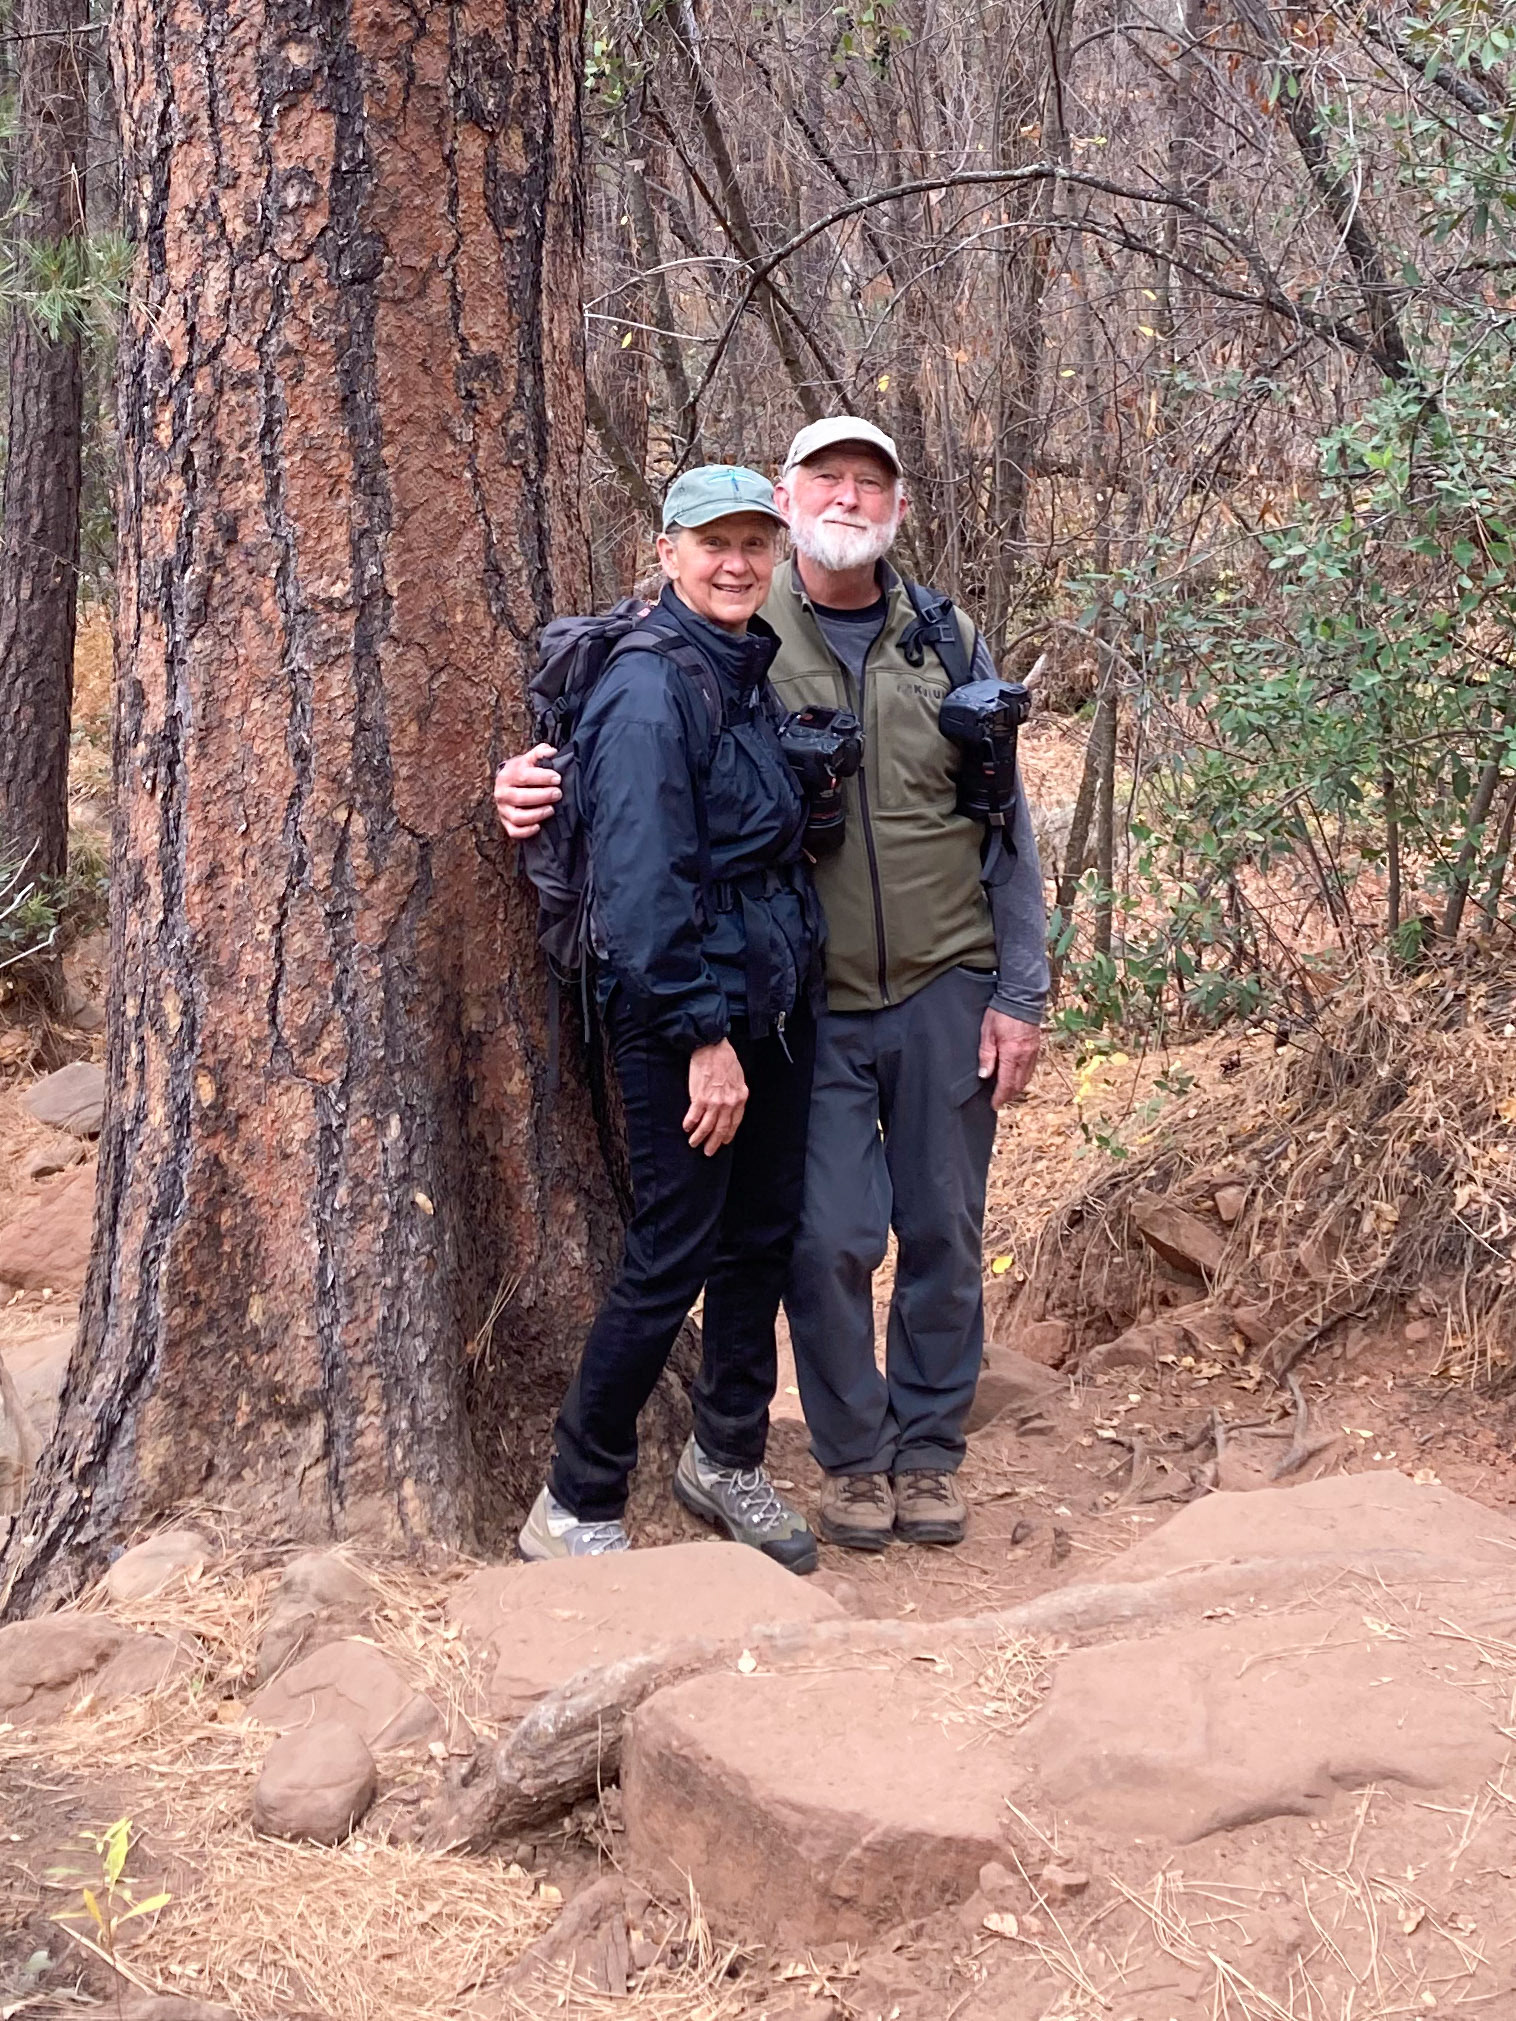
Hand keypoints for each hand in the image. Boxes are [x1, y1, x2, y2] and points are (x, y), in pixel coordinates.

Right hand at [494, 744, 561, 840]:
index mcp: (507, 775)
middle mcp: (502, 793)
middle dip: (542, 796)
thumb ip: (540, 752)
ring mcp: (502, 809)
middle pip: (521, 798)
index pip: (523, 776)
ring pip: (518, 816)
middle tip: (558, 794)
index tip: (558, 778)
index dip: (542, 777)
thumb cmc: (522, 771)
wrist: (508, 783)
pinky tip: (539, 827)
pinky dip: (526, 831)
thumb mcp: (529, 759)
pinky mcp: (505, 822)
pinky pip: (514, 831)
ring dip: (537, 814)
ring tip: (551, 809)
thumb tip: (551, 751)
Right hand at [684, 1039, 747, 1154]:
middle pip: (721, 1128)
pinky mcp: (700, 1098)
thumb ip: (736, 1092)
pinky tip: (686, 1128)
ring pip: (707, 1126)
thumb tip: (733, 1103)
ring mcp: (714, 1102)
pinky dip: (690, 1124)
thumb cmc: (725, 1059)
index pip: (734, 1122)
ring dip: (699, 1137)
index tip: (724, 1142)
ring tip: (694, 1143)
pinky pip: (694, 1116)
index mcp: (740, 1098)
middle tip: (708, 1152)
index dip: (728, 1134)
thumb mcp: (739, 1078)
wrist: (713, 1048)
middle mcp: (728, 1103)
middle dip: (714, 1142)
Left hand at [977, 1009, 1040, 1109]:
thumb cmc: (1001, 1014)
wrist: (1021, 998)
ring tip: (1007, 1092)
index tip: (994, 1105)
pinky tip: (1017, 1077)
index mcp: (1011, 1055)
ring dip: (1017, 1088)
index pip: (1006, 1083)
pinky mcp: (1036, 1047)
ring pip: (1026, 1078)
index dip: (1000, 1097)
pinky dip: (1024, 1077)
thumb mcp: (987, 1033)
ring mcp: (1033, 1052)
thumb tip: (984, 1075)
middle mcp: (1025, 1057)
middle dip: (1009, 1096)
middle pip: (1018, 1084)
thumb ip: (986, 1056)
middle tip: (999, 1101)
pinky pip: (1031, 1068)